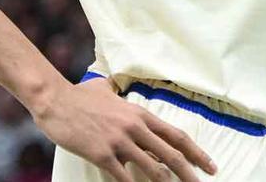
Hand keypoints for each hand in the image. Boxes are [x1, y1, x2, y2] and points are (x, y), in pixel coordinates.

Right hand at [32, 78, 216, 181]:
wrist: (56, 100)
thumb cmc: (81, 96)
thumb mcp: (109, 92)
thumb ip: (121, 97)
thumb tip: (118, 91)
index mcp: (141, 114)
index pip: (177, 136)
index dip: (196, 152)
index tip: (209, 165)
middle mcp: (135, 127)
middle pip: (172, 155)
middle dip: (190, 173)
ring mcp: (120, 142)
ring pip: (153, 169)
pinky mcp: (103, 154)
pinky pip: (124, 178)